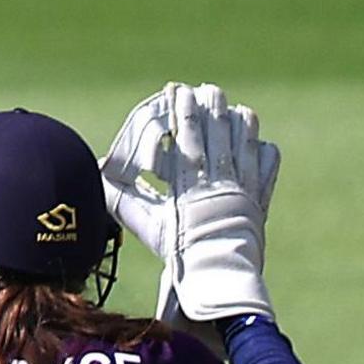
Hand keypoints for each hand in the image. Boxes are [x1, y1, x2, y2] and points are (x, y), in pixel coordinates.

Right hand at [104, 83, 277, 324]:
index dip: (183, 109)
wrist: (218, 273)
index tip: (178, 90)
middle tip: (208, 90)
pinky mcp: (260, 196)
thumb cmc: (179, 251)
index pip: (187, 133)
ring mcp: (243, 184)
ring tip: (235, 108)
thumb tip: (97, 174)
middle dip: (212, 105)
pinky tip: (257, 141)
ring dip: (240, 120)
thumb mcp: (148, 225)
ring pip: (245, 140)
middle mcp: (219, 176)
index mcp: (191, 179)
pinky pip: (266, 164)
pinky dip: (262, 149)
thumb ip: (122, 200)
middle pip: (218, 129)